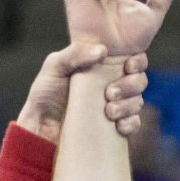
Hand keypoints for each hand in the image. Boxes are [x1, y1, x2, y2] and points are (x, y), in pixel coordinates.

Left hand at [16, 42, 148, 142]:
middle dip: (131, 85)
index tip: (128, 65)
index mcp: (102, 66)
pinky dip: (131, 123)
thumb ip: (75, 53)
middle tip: (109, 93)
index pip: (132, 59)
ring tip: (108, 111)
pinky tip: (118, 125)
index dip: (137, 61)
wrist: (39, 129)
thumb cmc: (45, 94)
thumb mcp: (54, 66)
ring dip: (129, 105)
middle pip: (139, 80)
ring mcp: (114, 106)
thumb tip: (103, 51)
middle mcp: (112, 84)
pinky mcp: (113, 128)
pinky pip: (134, 124)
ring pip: (137, 101)